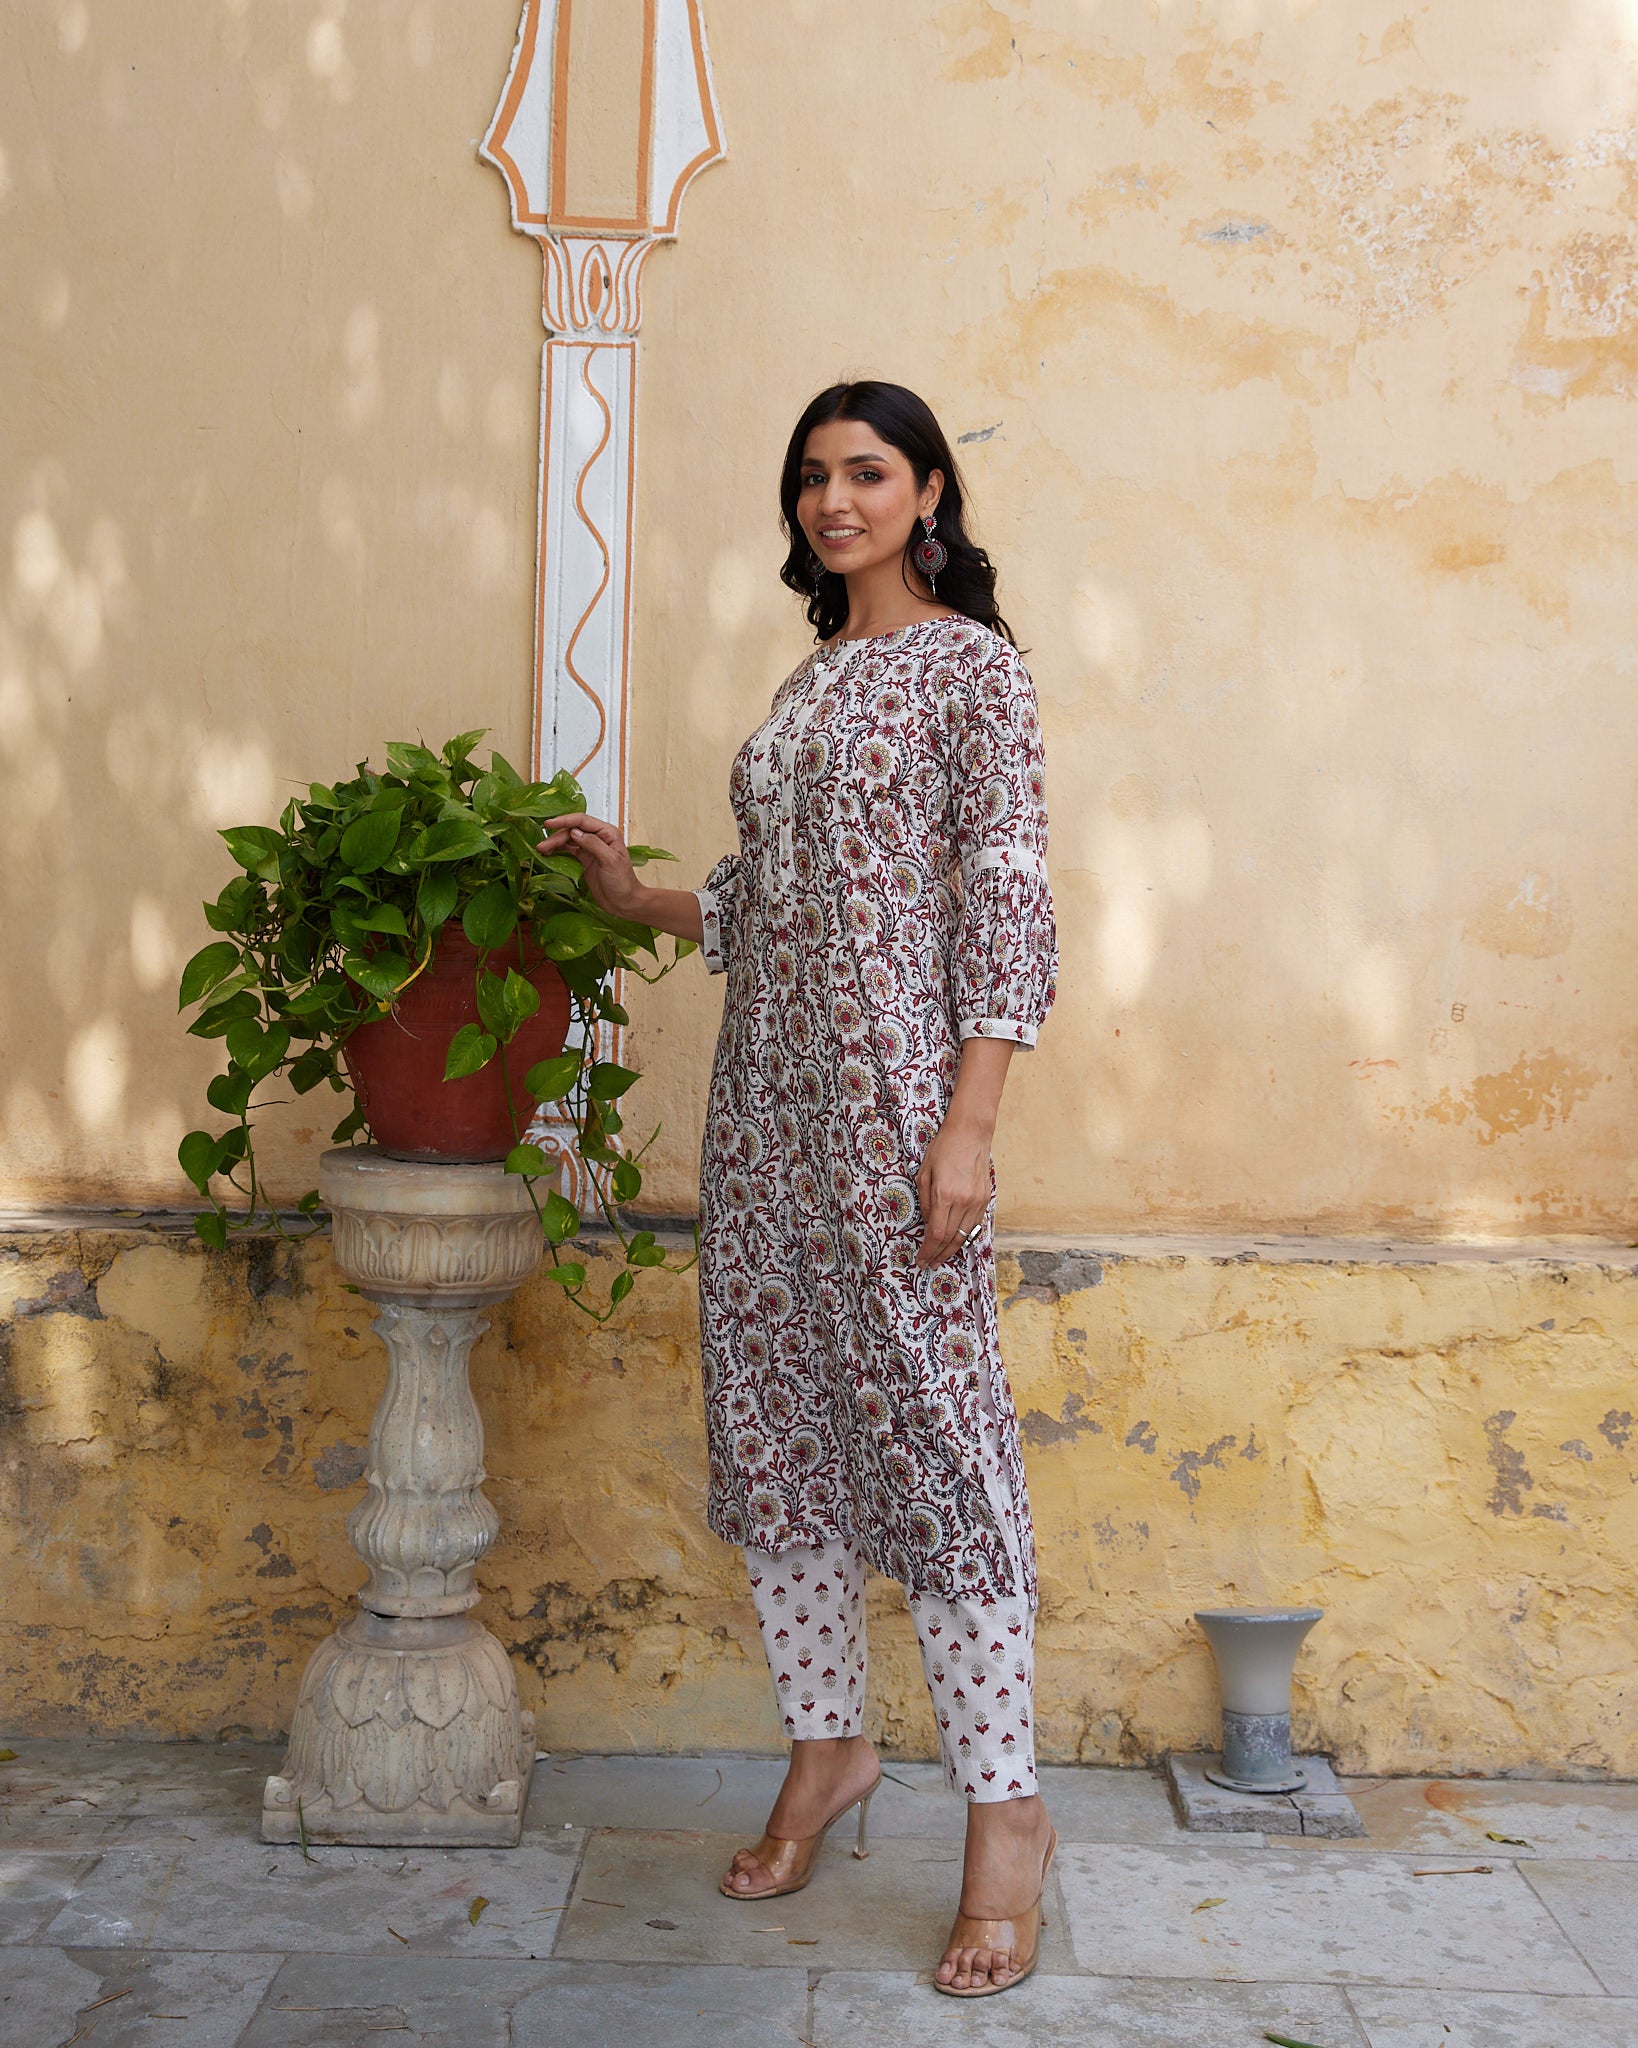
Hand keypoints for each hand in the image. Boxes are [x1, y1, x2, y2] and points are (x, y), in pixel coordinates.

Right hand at [538, 813, 648, 920]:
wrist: (624, 903)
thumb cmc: (623, 882)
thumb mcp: (610, 861)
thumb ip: (593, 844)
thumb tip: (575, 832)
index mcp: (607, 833)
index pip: (582, 821)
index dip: (564, 820)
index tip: (548, 824)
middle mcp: (598, 838)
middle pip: (572, 831)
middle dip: (556, 836)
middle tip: (542, 846)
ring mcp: (590, 849)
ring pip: (568, 841)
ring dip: (554, 844)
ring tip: (541, 850)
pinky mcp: (584, 860)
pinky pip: (567, 852)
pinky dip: (557, 852)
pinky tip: (548, 855)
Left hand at [914, 1112, 993, 1266]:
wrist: (971, 1133)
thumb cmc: (943, 1149)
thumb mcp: (924, 1173)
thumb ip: (924, 1201)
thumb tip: (926, 1223)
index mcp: (945, 1195)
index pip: (936, 1234)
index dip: (928, 1251)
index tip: (921, 1260)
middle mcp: (963, 1202)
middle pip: (951, 1239)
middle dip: (938, 1255)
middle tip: (929, 1264)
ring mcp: (977, 1202)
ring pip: (965, 1235)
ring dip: (952, 1250)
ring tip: (940, 1257)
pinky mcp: (985, 1199)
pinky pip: (974, 1225)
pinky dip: (964, 1237)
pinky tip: (956, 1242)